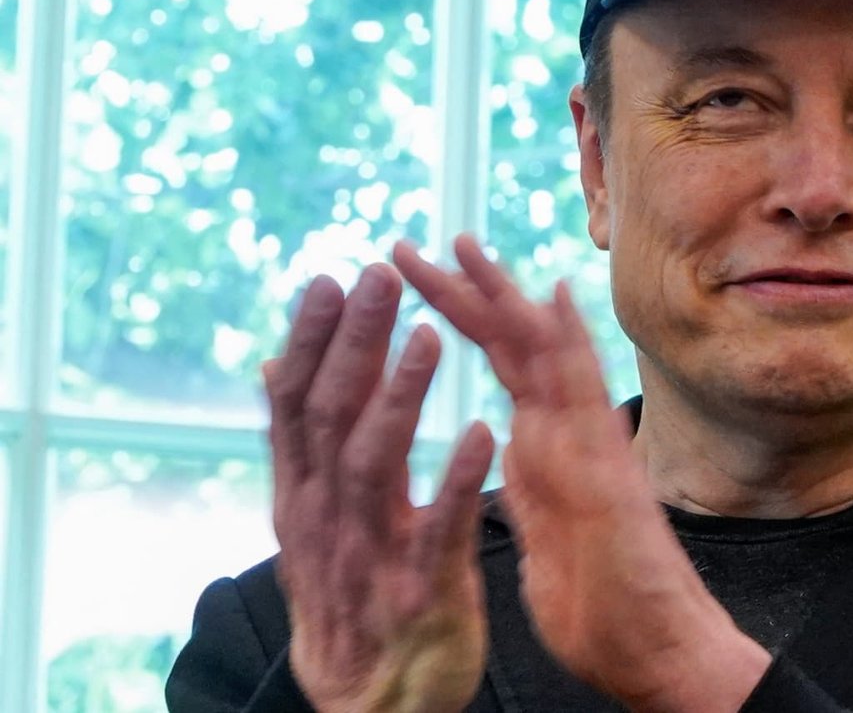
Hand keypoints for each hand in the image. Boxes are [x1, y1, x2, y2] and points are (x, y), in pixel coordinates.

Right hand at [266, 264, 495, 712]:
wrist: (367, 703)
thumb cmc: (349, 595)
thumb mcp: (311, 520)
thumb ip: (301, 445)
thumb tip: (276, 366)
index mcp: (308, 495)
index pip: (302, 403)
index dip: (314, 341)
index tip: (331, 279)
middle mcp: (329, 518)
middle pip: (333, 416)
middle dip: (355, 344)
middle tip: (377, 277)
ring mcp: (372, 553)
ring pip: (377, 463)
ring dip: (400, 396)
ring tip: (429, 336)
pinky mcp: (422, 590)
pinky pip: (438, 530)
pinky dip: (456, 480)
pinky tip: (482, 432)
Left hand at [396, 236, 771, 712]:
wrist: (662, 655)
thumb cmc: (608, 612)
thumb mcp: (544, 543)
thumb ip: (531, 494)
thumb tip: (511, 456)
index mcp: (547, 454)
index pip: (499, 369)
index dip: (458, 322)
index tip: (415, 281)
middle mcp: (570, 438)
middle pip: (513, 346)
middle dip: (463, 293)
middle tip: (412, 244)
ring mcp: (592, 450)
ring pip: (546, 354)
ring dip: (503, 297)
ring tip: (462, 245)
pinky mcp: (607, 474)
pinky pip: (585, 399)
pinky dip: (569, 344)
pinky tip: (553, 297)